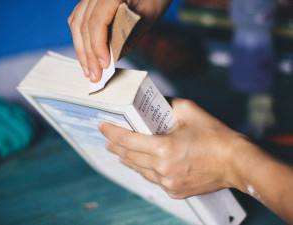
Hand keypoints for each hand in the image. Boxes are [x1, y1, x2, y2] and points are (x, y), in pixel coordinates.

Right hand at [68, 0, 171, 82]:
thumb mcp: (147, 19)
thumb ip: (128, 39)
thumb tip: (110, 60)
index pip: (96, 23)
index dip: (97, 47)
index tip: (104, 67)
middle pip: (83, 25)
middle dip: (88, 54)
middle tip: (94, 76)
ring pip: (76, 23)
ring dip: (81, 49)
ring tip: (88, 69)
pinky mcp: (90, 0)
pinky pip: (78, 18)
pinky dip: (81, 37)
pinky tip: (85, 53)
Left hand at [98, 98, 244, 198]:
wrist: (236, 163)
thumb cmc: (214, 135)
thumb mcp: (188, 110)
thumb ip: (166, 104)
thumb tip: (154, 103)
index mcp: (163, 148)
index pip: (127, 139)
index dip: (111, 131)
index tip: (101, 126)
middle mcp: (162, 168)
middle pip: (129, 155)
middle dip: (116, 145)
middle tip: (106, 138)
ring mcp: (168, 183)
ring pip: (139, 169)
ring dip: (126, 158)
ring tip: (118, 152)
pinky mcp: (175, 191)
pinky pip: (152, 179)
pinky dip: (143, 169)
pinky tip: (139, 165)